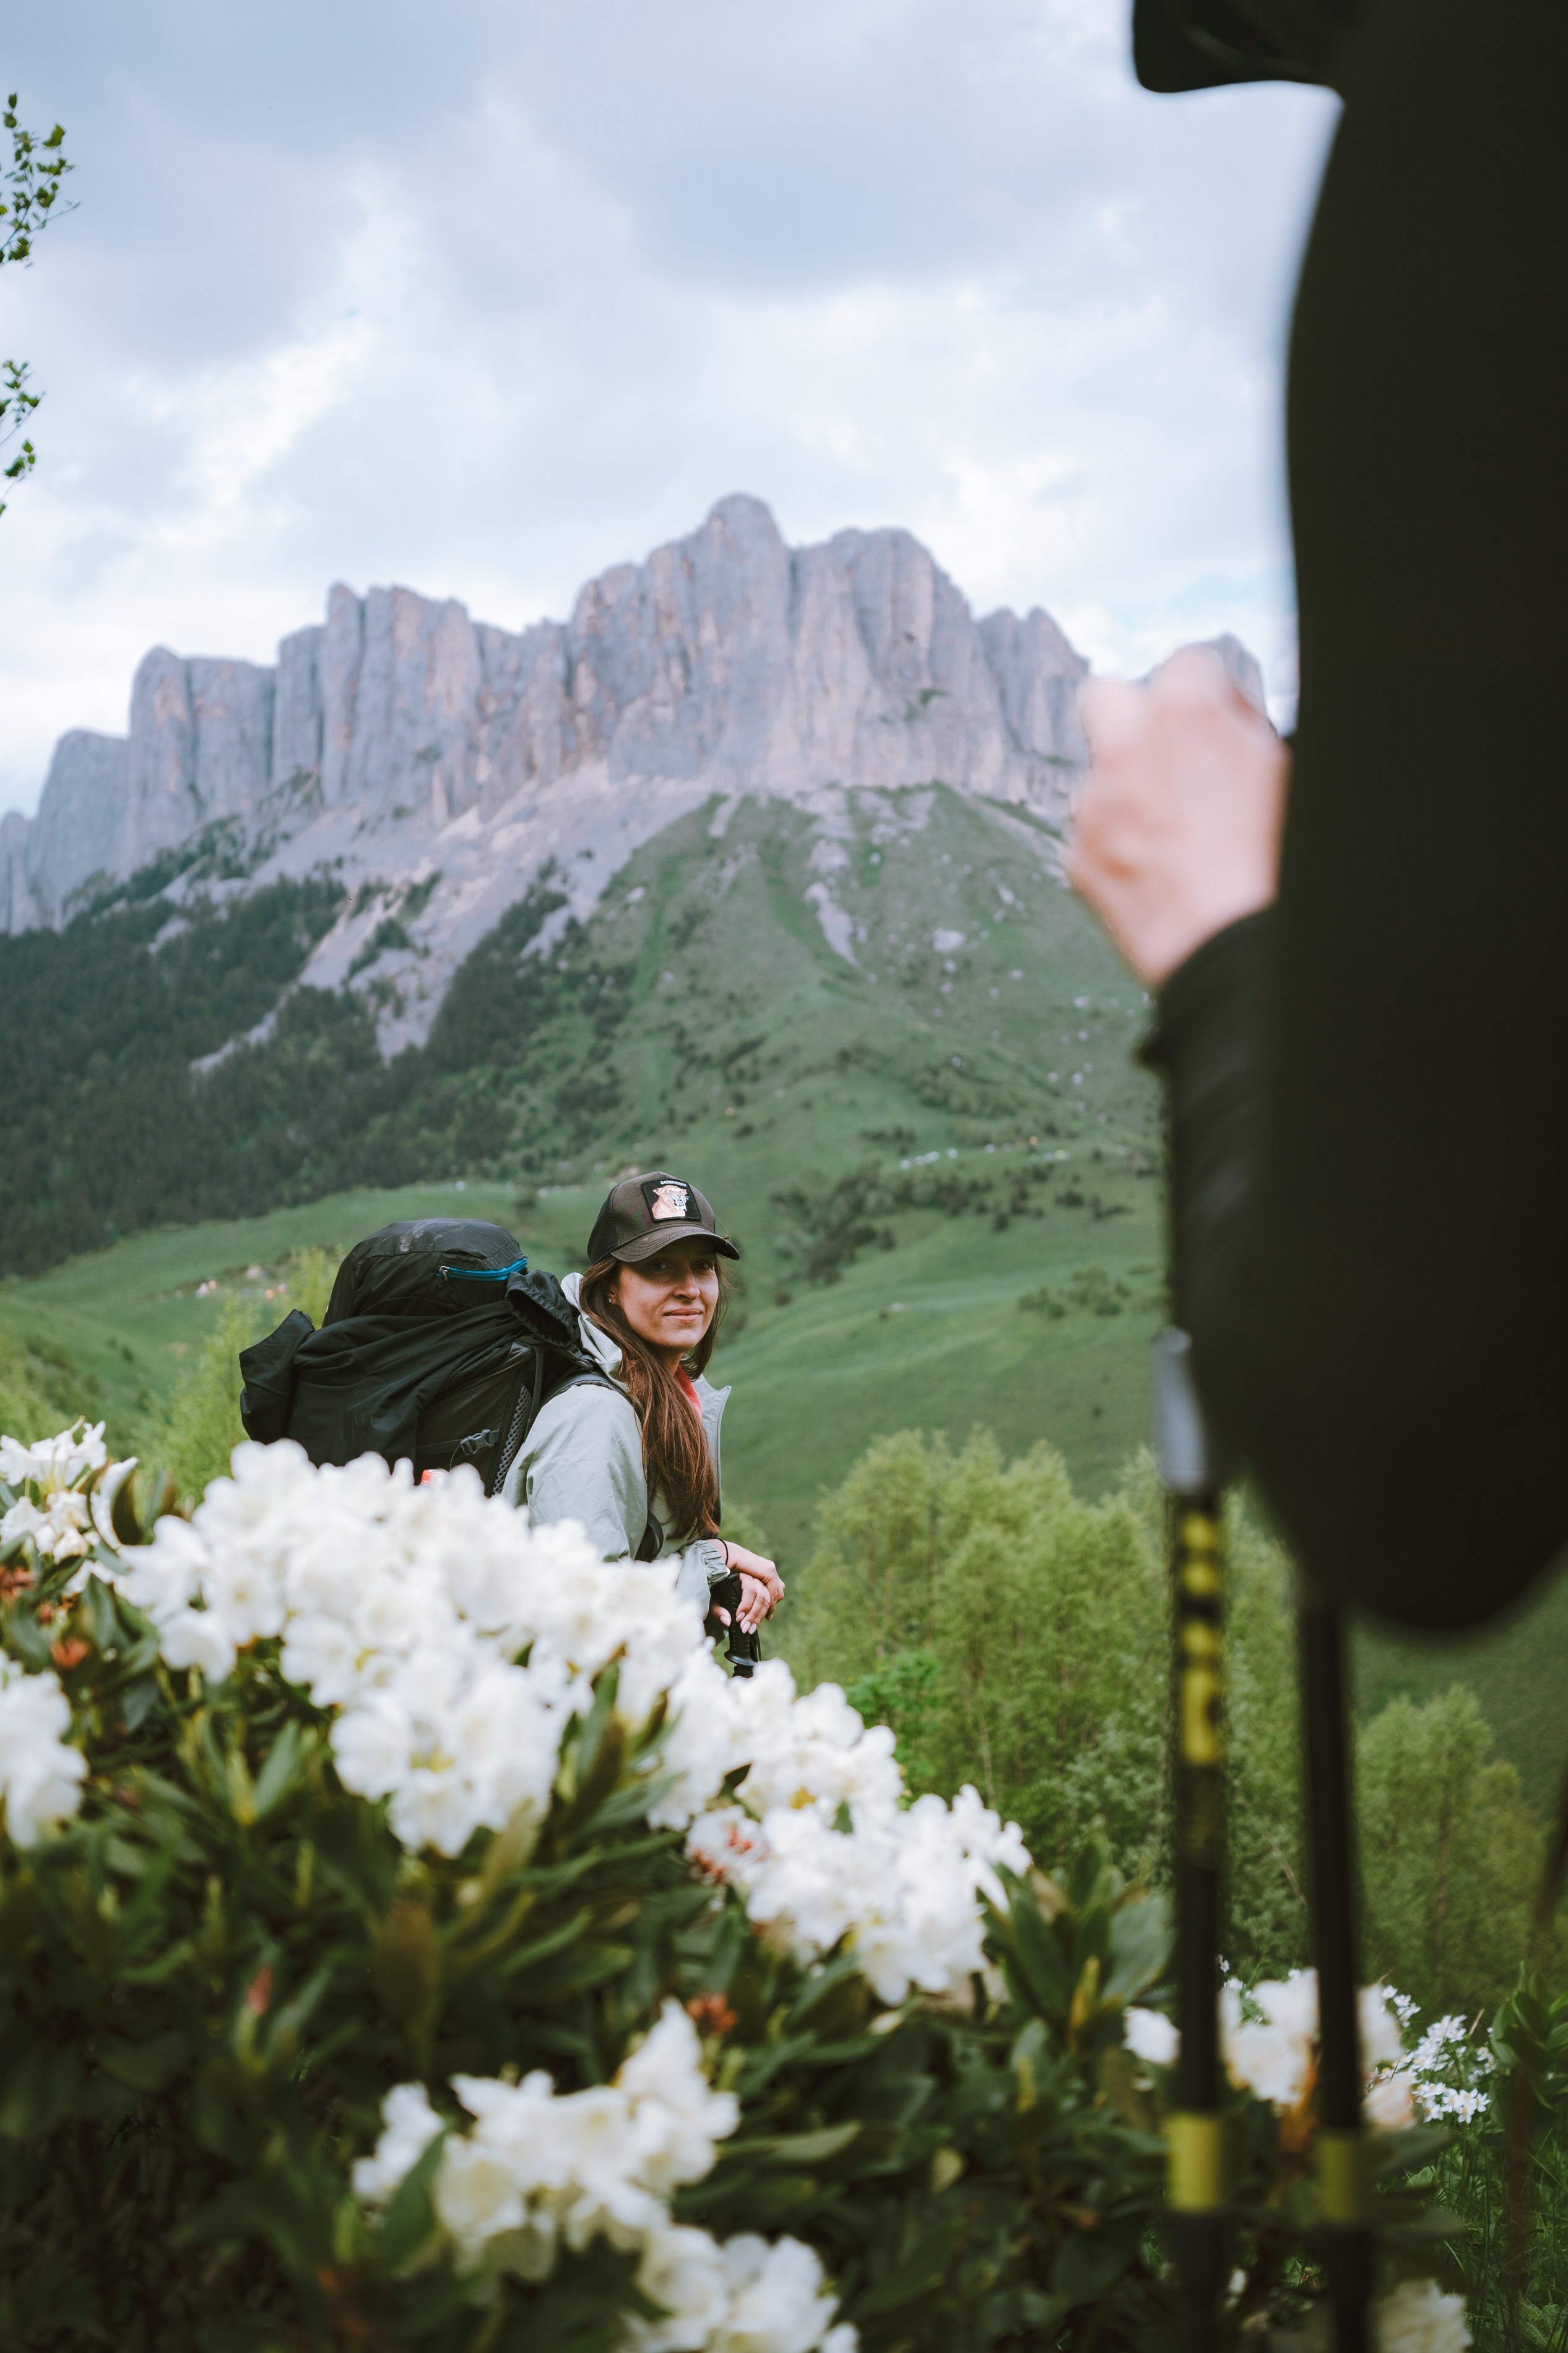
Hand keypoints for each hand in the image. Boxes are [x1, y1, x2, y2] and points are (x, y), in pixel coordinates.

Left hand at [711, 1541, 783, 1635]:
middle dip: (757, 1613)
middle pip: (765, 1592)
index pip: (752, 1588)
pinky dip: (774, 1598)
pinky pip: (776, 1584)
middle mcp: (754, 1563)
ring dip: (769, 1608)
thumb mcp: (708, 1589)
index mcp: (739, 1563)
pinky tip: (768, 1612)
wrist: (713, 1551)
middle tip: (747, 1628)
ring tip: (758, 1623)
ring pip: (776, 1588)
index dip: (748, 1606)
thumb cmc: (708, 1570)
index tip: (739, 1619)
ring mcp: (762, 1565)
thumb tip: (728, 1622)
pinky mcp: (764, 1569)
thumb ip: (716, 1607)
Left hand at [1065, 648, 1288, 988]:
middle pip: (1108, 697)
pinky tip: (1160, 877)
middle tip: (1173, 757)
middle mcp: (1126, 748)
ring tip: (1179, 838)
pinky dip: (1118, 849)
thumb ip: (1243, 732)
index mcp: (1185, 712)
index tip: (1230, 729)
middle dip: (1136, 718)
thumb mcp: (1283, 771)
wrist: (1239, 949)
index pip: (1187, 664)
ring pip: (1099, 776)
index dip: (1215, 698)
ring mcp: (1094, 806)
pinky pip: (1093, 838)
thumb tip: (1230, 725)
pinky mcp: (1079, 859)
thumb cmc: (1277, 861)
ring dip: (1128, 792)